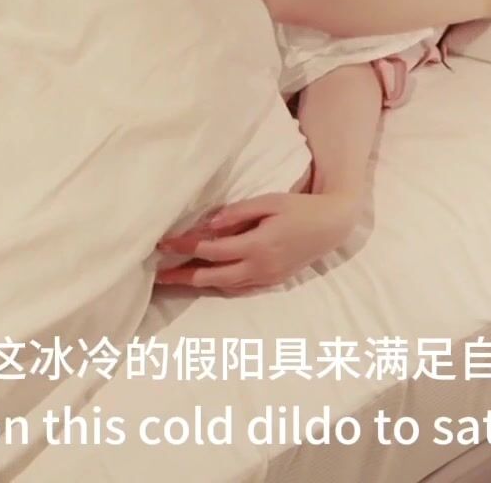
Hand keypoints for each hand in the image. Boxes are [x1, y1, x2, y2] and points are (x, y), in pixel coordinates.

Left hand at [154, 191, 360, 292]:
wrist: (331, 226)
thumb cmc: (299, 208)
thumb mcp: (269, 201)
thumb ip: (238, 212)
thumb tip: (209, 224)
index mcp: (257, 246)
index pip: (212, 249)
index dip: (186, 247)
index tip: (164, 244)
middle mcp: (260, 267)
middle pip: (213, 276)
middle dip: (184, 276)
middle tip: (158, 275)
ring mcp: (267, 278)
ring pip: (225, 286)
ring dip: (199, 283)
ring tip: (176, 280)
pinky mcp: (273, 281)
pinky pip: (240, 288)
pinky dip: (221, 286)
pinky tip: (207, 282)